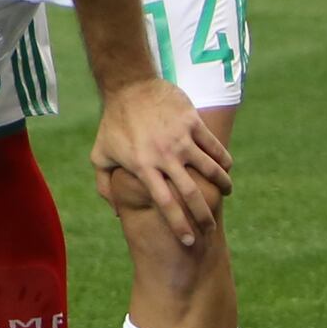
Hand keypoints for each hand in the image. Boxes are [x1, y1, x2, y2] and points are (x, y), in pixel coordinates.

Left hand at [92, 76, 231, 247]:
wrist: (129, 87)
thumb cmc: (114, 123)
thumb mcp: (100, 155)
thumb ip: (105, 184)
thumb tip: (116, 212)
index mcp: (142, 167)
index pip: (165, 203)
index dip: (178, 224)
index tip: (189, 241)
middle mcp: (163, 156)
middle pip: (191, 193)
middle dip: (204, 214)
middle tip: (210, 227)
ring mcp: (180, 138)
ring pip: (209, 169)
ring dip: (222, 185)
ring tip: (226, 193)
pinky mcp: (192, 122)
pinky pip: (213, 146)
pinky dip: (223, 160)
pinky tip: (226, 168)